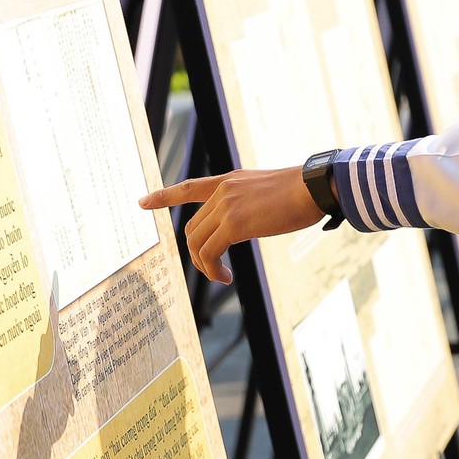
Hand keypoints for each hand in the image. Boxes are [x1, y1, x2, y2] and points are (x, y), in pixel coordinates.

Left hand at [139, 166, 323, 284]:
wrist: (315, 187)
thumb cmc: (303, 192)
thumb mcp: (268, 192)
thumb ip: (250, 203)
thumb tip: (251, 220)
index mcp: (230, 181)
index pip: (190, 187)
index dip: (164, 196)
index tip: (142, 202)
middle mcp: (223, 191)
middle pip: (192, 228)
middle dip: (197, 253)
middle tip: (216, 270)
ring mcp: (227, 206)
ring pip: (197, 242)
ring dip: (205, 266)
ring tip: (222, 277)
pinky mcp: (235, 223)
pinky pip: (209, 253)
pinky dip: (212, 269)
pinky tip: (226, 277)